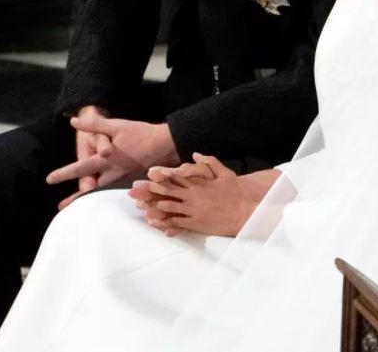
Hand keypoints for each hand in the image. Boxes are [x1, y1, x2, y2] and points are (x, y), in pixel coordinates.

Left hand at [47, 116, 178, 200]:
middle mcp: (113, 172)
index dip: (64, 173)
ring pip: (104, 189)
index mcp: (107, 160)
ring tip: (83, 203)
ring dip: (92, 195)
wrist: (166, 143)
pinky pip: (116, 187)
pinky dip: (107, 191)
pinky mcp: (133, 177)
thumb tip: (74, 122)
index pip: (81, 168)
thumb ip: (95, 125)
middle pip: (91, 187)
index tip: (49, 179)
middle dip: (77, 197)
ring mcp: (124, 177)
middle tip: (62, 207)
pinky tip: (106, 193)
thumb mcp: (117, 125)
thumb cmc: (141, 133)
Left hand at [137, 153, 256, 237]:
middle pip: (167, 192)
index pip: (176, 178)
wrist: (243, 215)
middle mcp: (192, 196)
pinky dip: (163, 222)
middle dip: (150, 190)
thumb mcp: (225, 173)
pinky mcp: (194, 223)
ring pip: (168, 208)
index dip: (161, 175)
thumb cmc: (235, 193)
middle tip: (135, 190)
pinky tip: (153, 221)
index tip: (149, 173)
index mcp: (198, 183)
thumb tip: (195, 154)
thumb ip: (209, 162)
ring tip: (139, 204)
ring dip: (152, 205)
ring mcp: (192, 211)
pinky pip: (175, 222)